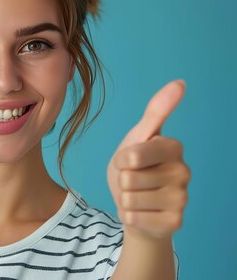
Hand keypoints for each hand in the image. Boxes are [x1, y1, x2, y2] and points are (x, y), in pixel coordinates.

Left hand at [107, 80, 190, 240]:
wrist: (137, 205)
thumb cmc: (135, 167)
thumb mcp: (138, 137)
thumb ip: (156, 111)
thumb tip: (180, 82)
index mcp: (173, 147)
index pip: (132, 155)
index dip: (121, 160)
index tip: (130, 160)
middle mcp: (184, 172)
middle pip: (128, 179)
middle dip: (123, 181)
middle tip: (134, 181)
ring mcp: (182, 199)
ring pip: (130, 199)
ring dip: (126, 199)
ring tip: (137, 196)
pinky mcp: (175, 222)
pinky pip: (133, 218)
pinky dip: (130, 216)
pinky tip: (142, 212)